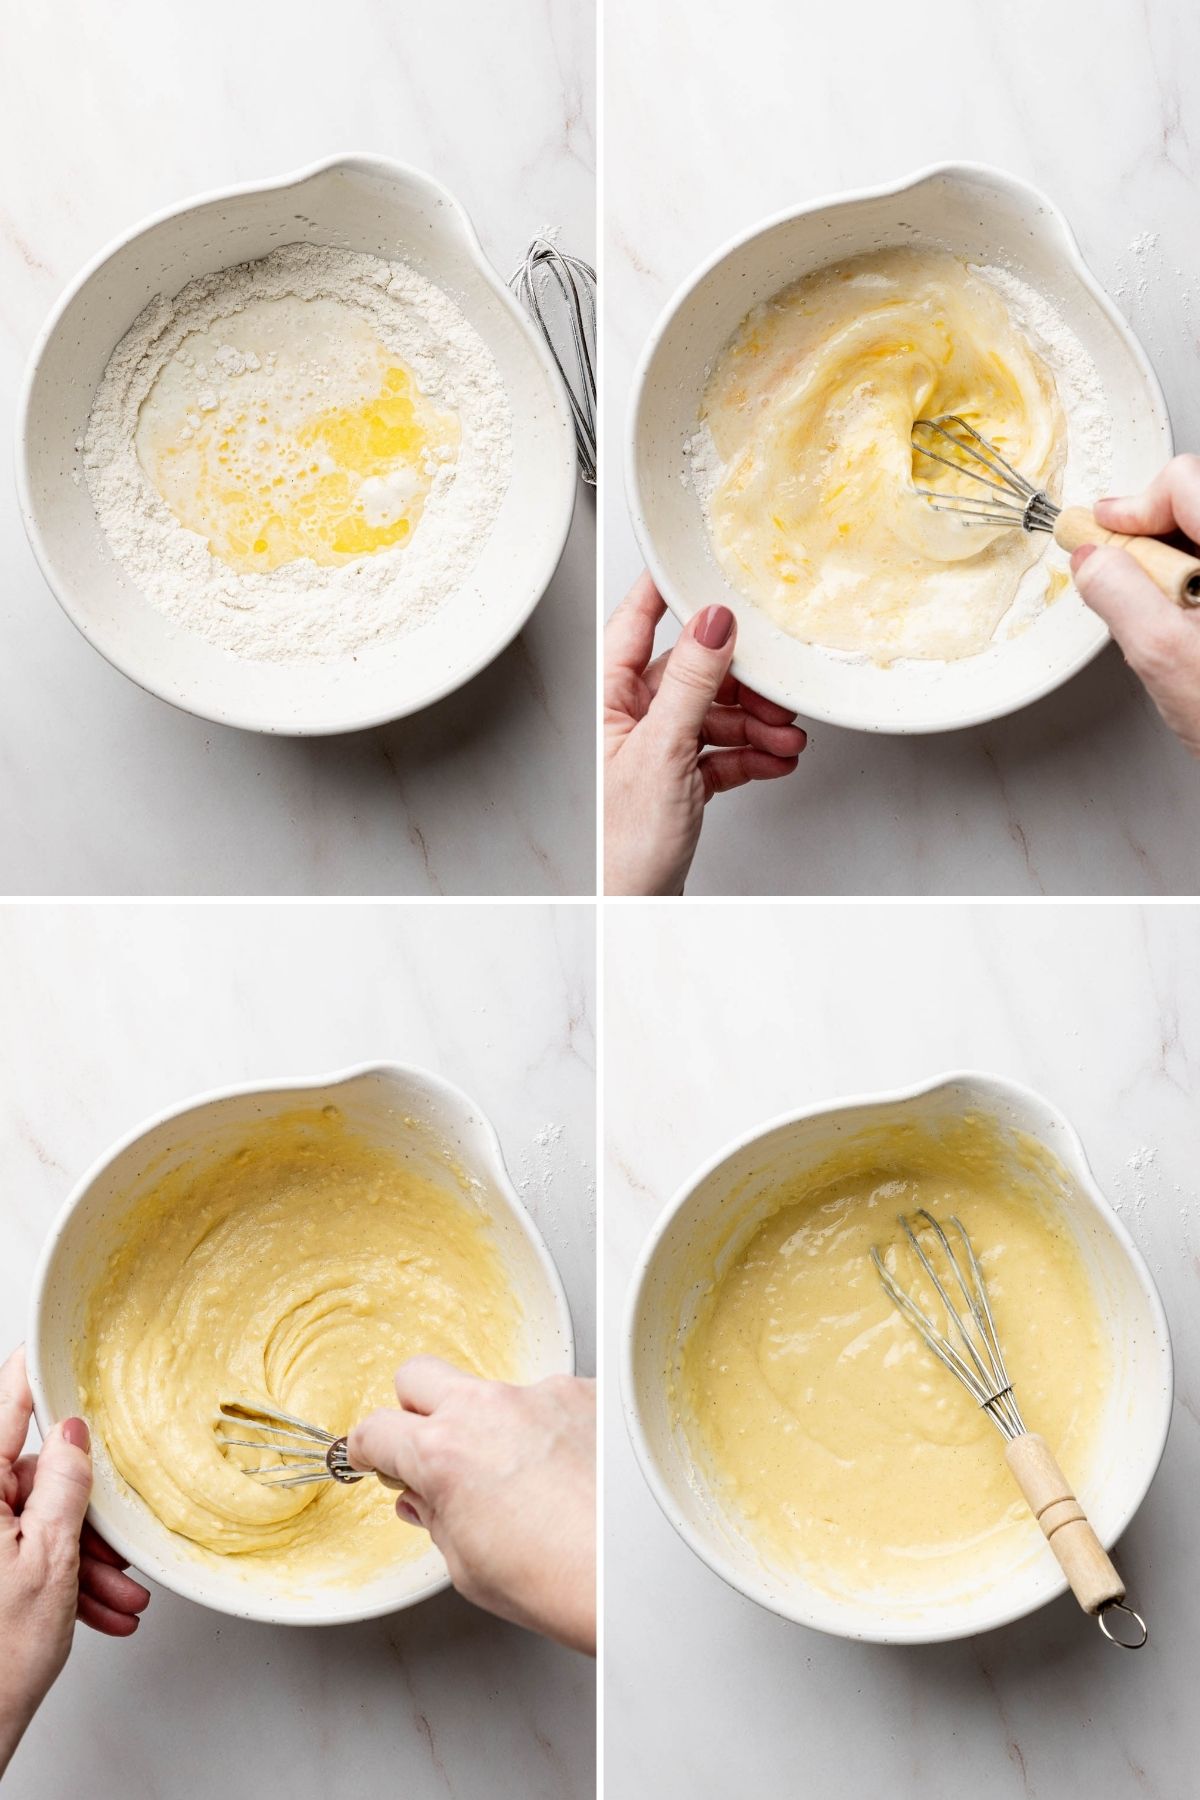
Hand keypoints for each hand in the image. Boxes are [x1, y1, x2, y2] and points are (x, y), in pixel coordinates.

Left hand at [0, 1347, 149, 1774]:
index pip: (6, 1405)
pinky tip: (92, 1607)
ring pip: (37, 1521)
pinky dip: (63, 1577)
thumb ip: (63, 1483)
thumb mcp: (50, 1556)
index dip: (35, 1370)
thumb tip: (71, 1433)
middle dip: (84, 1513)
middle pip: (33, 1477)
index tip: (51, 1340)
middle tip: (116, 1546)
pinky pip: (27, 1553)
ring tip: (114, 1596)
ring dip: (81, 1556)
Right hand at [349, 1361, 594, 1654]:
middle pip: (418, 1375)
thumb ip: (437, 1519)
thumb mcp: (469, 1567)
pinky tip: (567, 1469)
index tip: (374, 1457)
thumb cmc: (558, 1581)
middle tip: (431, 1447)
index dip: (368, 1449)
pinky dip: (548, 1426)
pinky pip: (549, 1398)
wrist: (633, 1569)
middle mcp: (487, 1409)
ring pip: (492, 1391)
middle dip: (414, 1409)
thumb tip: (424, 1499)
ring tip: (524, 1477)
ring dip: (492, 1423)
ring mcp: (540, 1393)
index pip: (375, 1429)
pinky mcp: (586, 1392)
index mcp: (443, 1453)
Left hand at [604, 572, 806, 894]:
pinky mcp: (677, 780)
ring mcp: (654, 748)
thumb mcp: (663, 750)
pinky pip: (720, 751)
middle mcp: (627, 717)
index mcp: (608, 698)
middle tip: (777, 688)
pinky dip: (750, 754)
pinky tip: (774, 761)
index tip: (703, 561)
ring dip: (755, 724)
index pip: (638, 620)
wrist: (630, 909)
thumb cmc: (623, 846)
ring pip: (713, 713)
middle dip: (742, 682)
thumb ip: (691, 683)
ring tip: (785, 739)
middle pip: (692, 672)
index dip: (670, 588)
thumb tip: (713, 622)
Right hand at [1071, 455, 1199, 755]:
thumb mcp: (1165, 658)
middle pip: (1196, 502)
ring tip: (1164, 615)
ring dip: (1171, 563)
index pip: (1184, 483)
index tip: (1104, 533)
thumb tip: (1091, 560)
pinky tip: (1187, 624)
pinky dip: (1191, 583)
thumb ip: (1120, 596)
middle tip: (1126, 577)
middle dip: (1152, 536)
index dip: (1135, 507)